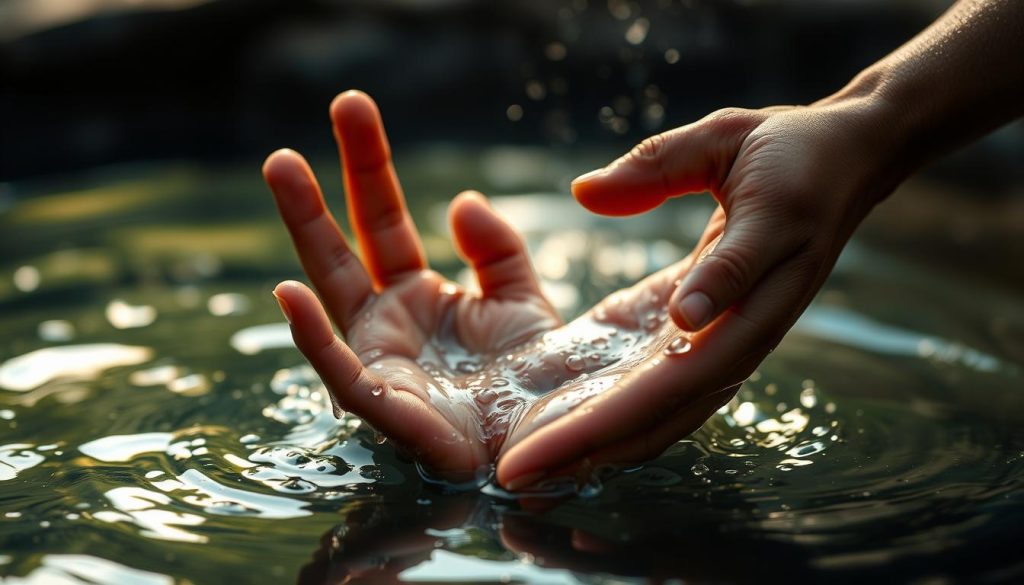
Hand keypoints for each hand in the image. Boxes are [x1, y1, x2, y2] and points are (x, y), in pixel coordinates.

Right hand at [263, 91, 737, 489]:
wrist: (546, 445)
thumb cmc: (526, 381)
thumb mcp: (519, 301)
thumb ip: (495, 250)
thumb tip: (461, 200)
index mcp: (417, 294)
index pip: (383, 219)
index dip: (367, 164)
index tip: (351, 109)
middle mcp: (386, 322)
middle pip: (344, 243)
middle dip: (322, 185)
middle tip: (303, 129)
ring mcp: (376, 360)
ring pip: (328, 291)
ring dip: (304, 230)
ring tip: (281, 168)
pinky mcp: (381, 406)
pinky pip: (339, 371)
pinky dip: (312, 339)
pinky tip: (287, 296)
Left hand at [565, 97, 899, 446]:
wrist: (848, 170)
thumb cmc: (789, 149)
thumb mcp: (727, 139)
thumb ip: (658, 169)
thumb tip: (584, 195)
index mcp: (764, 259)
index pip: (709, 322)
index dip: (639, 379)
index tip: (585, 410)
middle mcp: (753, 321)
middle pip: (676, 395)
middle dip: (596, 438)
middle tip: (521, 470)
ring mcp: (738, 342)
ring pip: (671, 414)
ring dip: (602, 450)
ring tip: (532, 476)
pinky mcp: (719, 346)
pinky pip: (671, 400)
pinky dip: (621, 431)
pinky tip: (571, 450)